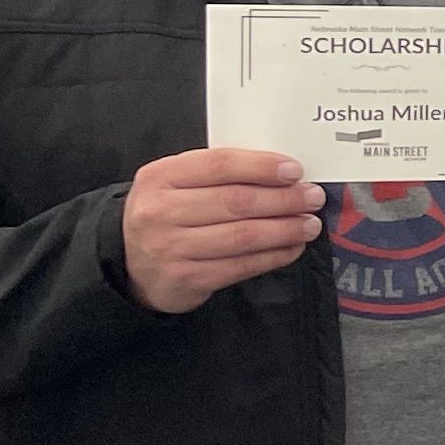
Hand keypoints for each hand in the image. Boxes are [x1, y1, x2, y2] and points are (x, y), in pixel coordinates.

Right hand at [120, 146, 324, 313]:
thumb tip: (282, 171)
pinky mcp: (186, 278)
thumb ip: (218, 173)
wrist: (131, 262)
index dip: (261, 167)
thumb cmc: (168, 214)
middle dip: (284, 199)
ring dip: (285, 229)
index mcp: (160, 177)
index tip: (294, 170)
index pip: (219, 165)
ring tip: (310, 224)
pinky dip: (274, 256)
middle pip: (236, 202)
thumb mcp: (177, 183)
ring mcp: (171, 248)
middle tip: (313, 198)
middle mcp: (160, 211)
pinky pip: (241, 266)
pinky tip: (292, 247)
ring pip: (243, 236)